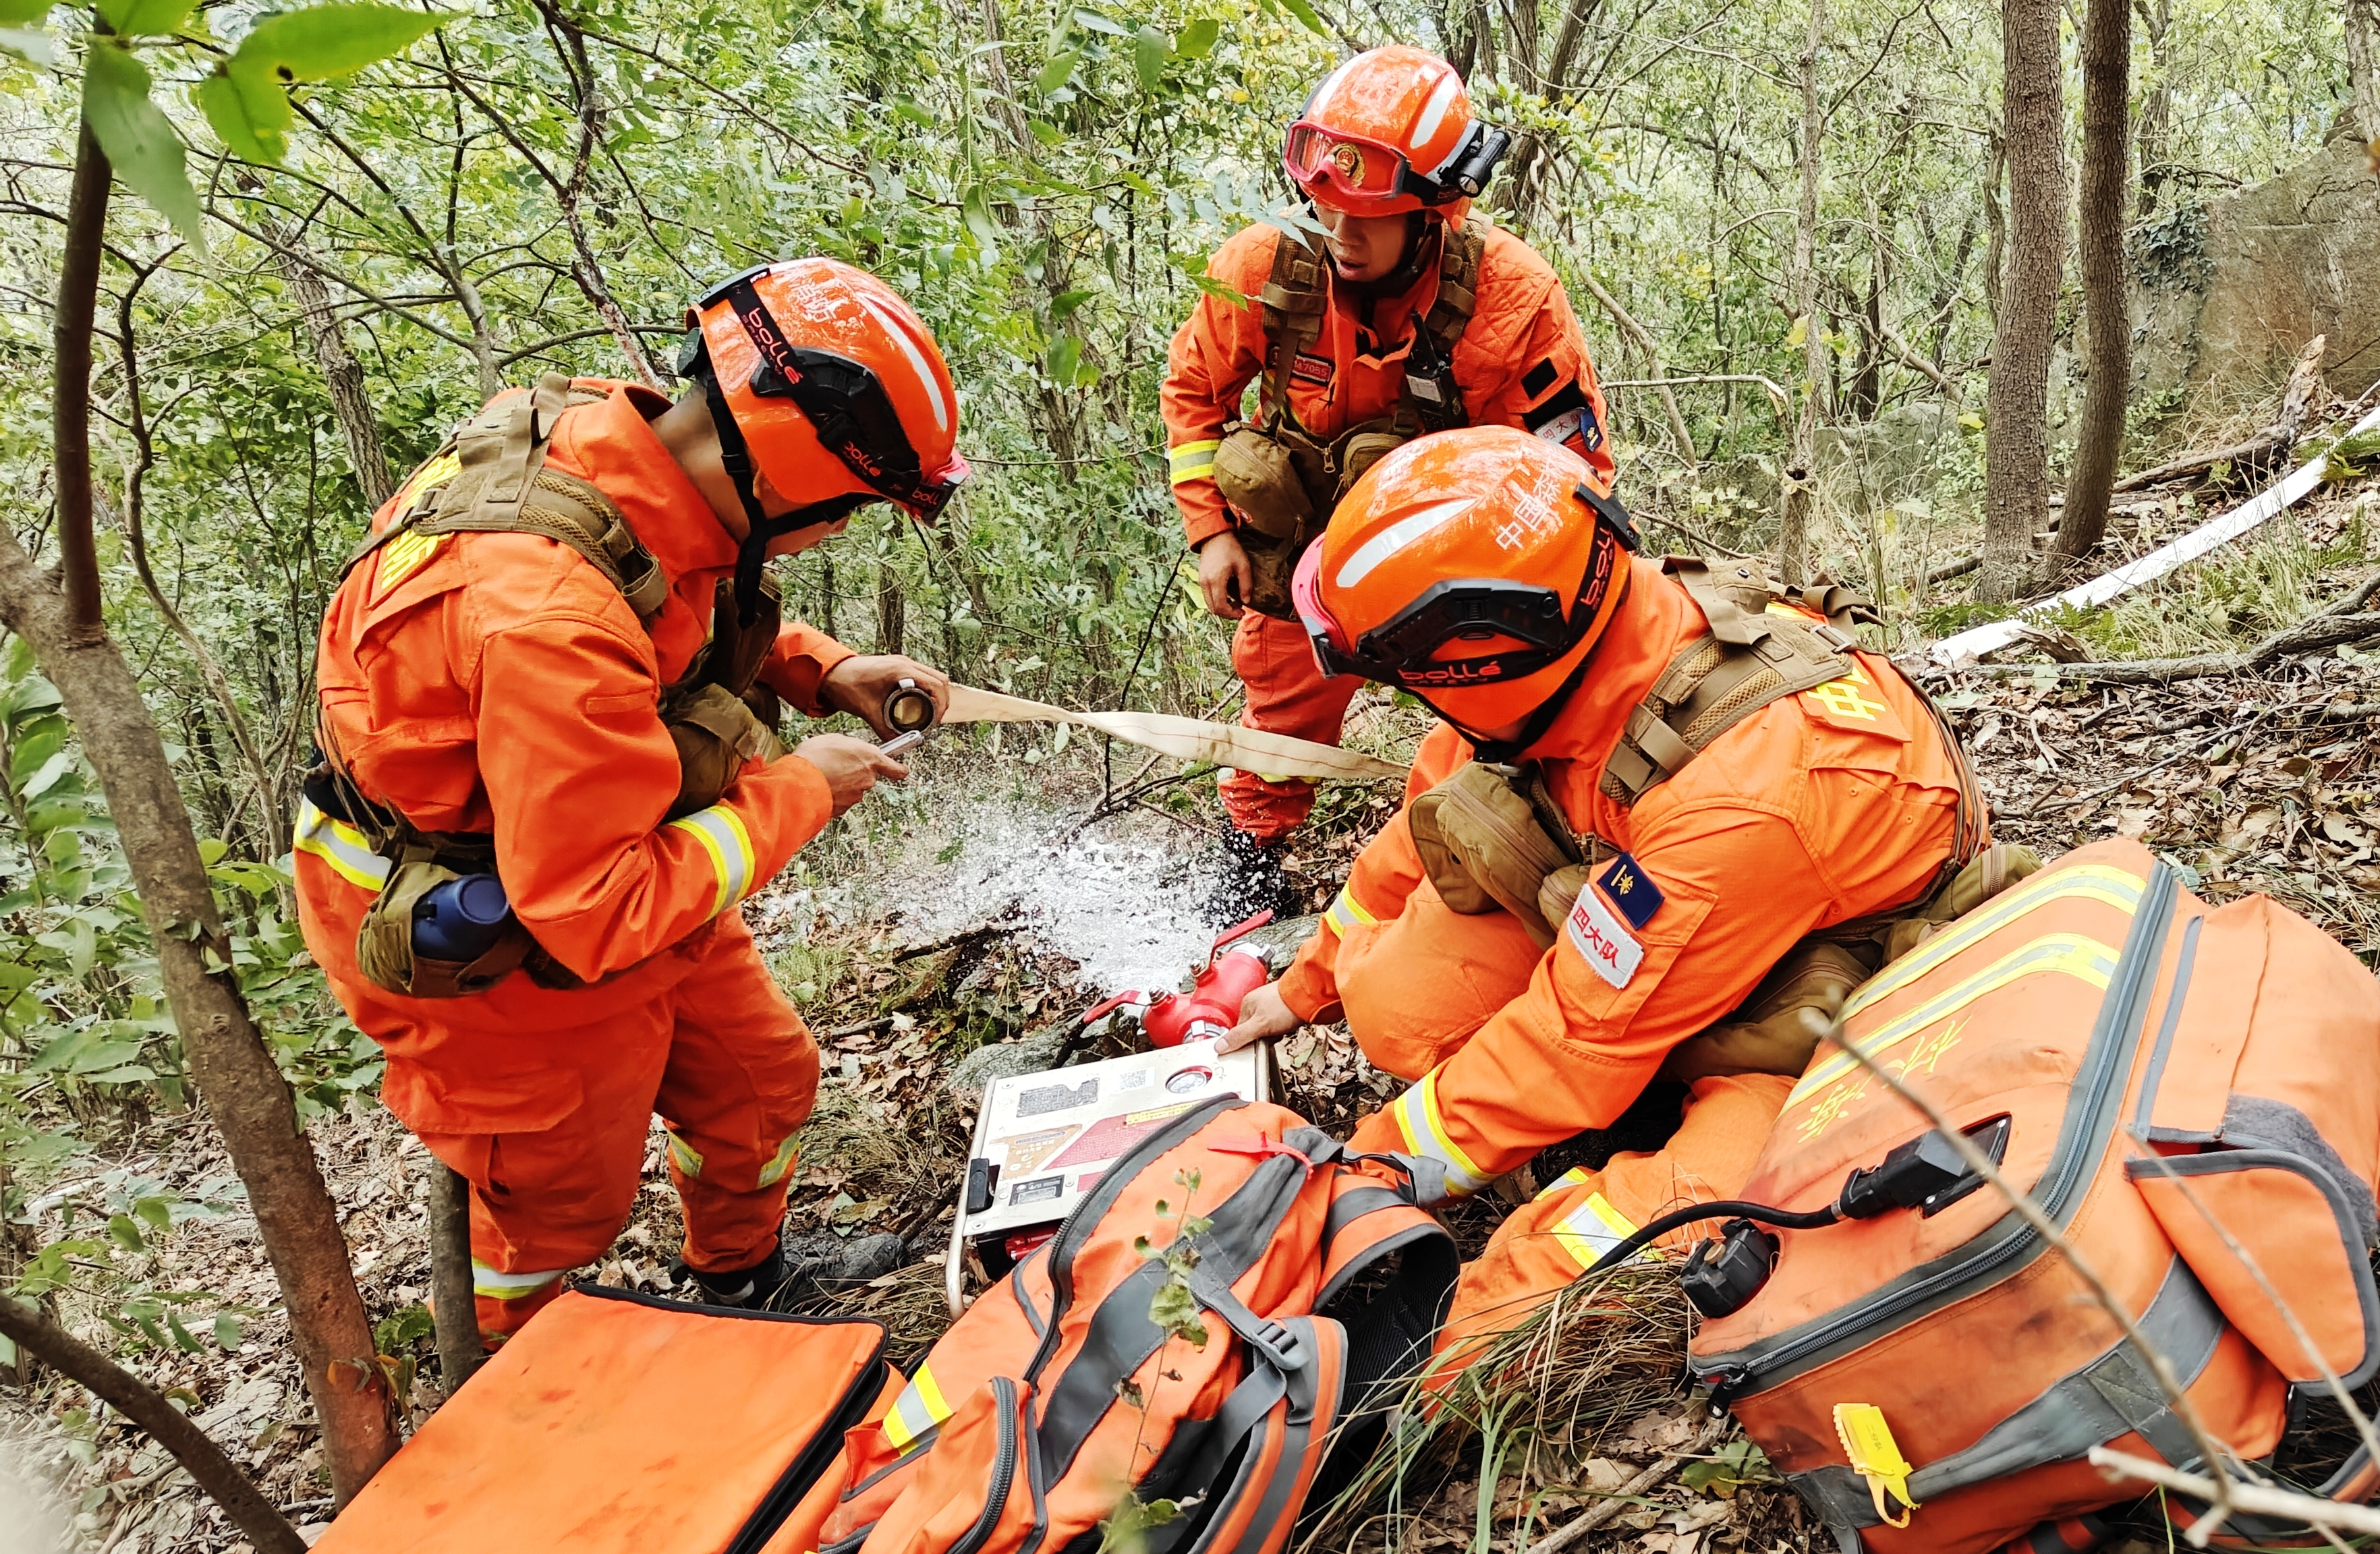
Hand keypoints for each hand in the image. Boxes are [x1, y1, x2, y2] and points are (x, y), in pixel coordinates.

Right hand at [793, 733, 907, 815]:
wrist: (799, 782)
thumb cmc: (815, 756)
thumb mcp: (835, 739)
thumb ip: (850, 746)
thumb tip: (850, 749)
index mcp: (871, 758)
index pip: (896, 768)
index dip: (899, 769)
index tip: (901, 769)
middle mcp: (868, 779)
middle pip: (868, 777)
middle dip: (855, 773)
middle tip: (837, 765)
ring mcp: (856, 795)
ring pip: (853, 789)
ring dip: (842, 785)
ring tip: (824, 775)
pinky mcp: (844, 808)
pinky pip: (841, 801)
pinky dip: (833, 796)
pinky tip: (821, 787)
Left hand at [821, 654, 951, 737]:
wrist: (830, 673)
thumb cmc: (846, 686)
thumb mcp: (867, 711)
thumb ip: (884, 729)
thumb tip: (898, 742)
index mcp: (900, 670)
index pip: (936, 685)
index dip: (942, 704)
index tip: (937, 720)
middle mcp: (905, 663)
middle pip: (940, 679)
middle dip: (943, 700)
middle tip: (937, 719)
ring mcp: (902, 662)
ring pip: (932, 676)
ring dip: (936, 693)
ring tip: (931, 713)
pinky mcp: (898, 666)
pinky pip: (922, 675)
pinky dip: (927, 688)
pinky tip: (920, 702)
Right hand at [1196, 532, 1251, 620]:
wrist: (1214, 536)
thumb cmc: (1231, 549)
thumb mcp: (1243, 565)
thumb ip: (1246, 585)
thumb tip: (1246, 602)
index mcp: (1216, 580)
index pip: (1220, 606)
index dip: (1231, 614)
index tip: (1242, 612)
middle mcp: (1205, 583)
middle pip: (1213, 609)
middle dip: (1227, 613)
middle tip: (1240, 610)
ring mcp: (1201, 582)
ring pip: (1209, 604)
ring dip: (1222, 608)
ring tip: (1235, 603)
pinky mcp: (1201, 579)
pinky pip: (1207, 597)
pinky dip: (1217, 601)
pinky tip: (1227, 596)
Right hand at [1217, 979, 1299, 1052]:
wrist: (1311, 995)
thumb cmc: (1285, 1006)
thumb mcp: (1259, 1025)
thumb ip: (1239, 1037)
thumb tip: (1219, 1046)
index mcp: (1247, 1004)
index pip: (1239, 1029)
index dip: (1246, 1040)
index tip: (1253, 1047)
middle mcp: (1257, 1001)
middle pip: (1253, 1028)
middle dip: (1262, 1037)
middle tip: (1270, 1038)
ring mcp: (1271, 1002)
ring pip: (1267, 1026)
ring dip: (1274, 1033)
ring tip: (1282, 1031)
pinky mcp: (1284, 1006)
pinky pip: (1279, 1023)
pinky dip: (1283, 1028)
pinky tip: (1288, 1027)